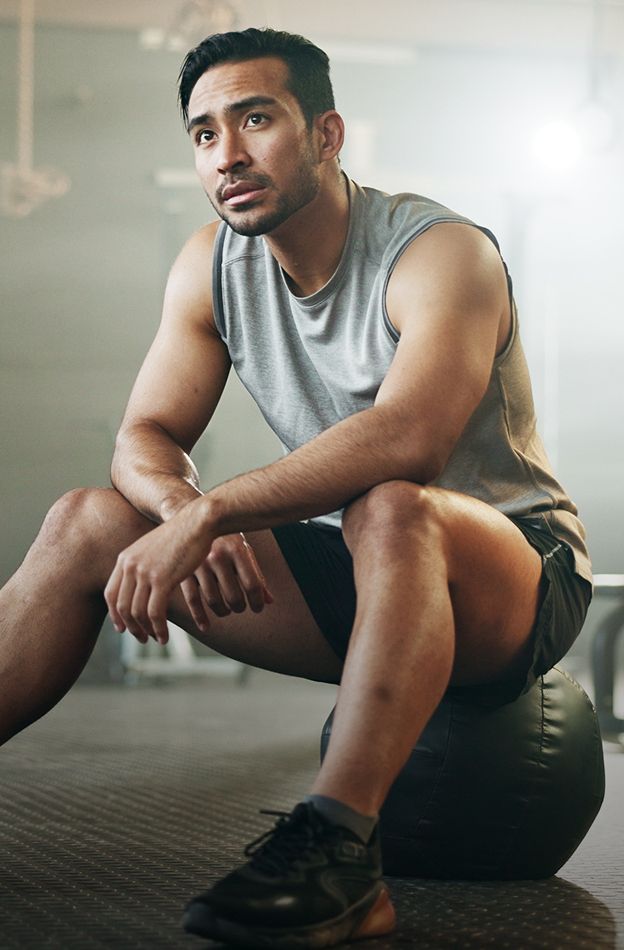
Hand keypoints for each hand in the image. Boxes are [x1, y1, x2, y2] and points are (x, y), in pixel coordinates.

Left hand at [104, 500, 271, 644]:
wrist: (197, 523)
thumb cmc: (181, 536)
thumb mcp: (154, 548)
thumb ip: (143, 564)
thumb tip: (142, 582)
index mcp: (126, 558)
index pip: (111, 593)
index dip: (115, 614)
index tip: (123, 628)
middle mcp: (130, 566)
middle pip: (122, 606)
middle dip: (131, 627)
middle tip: (142, 638)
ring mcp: (145, 573)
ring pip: (138, 612)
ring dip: (146, 631)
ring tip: (157, 639)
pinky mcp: (162, 580)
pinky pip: (155, 613)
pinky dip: (158, 628)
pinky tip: (165, 636)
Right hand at [180, 532, 272, 635]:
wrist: (191, 517)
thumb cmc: (224, 537)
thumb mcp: (242, 549)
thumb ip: (256, 574)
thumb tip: (270, 601)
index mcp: (236, 548)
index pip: (253, 585)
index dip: (258, 601)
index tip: (258, 607)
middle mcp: (217, 556)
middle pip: (234, 596)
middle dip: (240, 607)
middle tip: (241, 607)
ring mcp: (198, 564)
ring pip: (214, 601)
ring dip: (223, 611)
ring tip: (227, 610)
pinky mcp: (182, 571)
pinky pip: (193, 600)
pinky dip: (200, 617)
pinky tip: (206, 626)